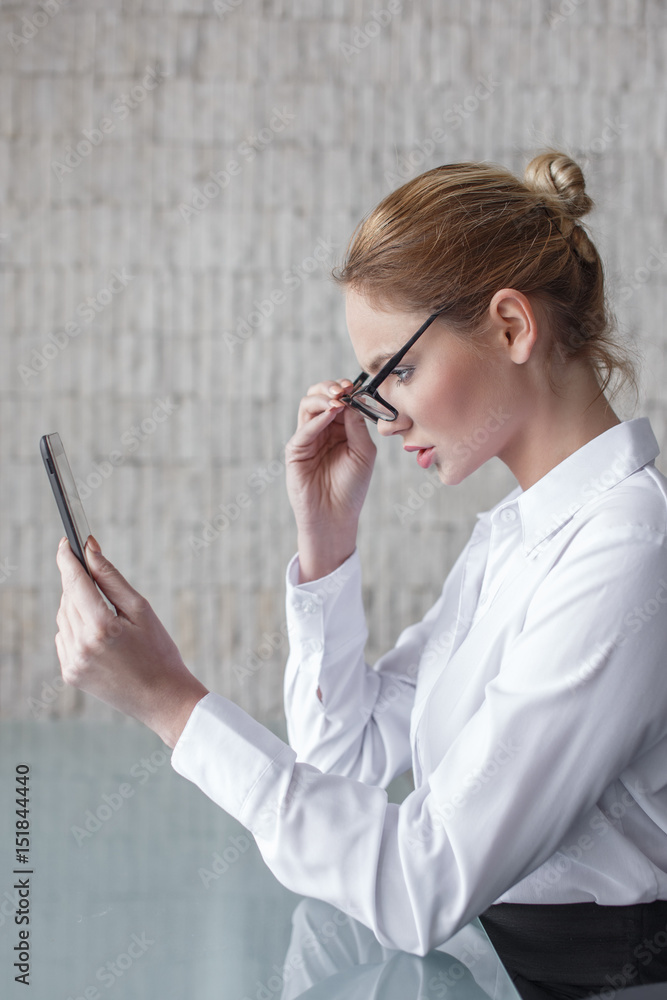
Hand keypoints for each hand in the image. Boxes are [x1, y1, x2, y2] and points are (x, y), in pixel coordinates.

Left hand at [55, 536, 208, 747]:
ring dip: (78, 607)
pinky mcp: (70, 674)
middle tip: (97, 577)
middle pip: (68, 598)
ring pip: (64, 617)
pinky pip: (65, 638)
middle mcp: (81, 646)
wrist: (163, 699)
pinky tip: (101, 636)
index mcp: (102, 627)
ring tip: (108, 616)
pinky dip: (77, 629)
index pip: (74, 582)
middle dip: (79, 584)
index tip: (66, 542)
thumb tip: (89, 549)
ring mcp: (72, 662)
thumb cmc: (159, 652)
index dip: (67, 559)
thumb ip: (110, 578)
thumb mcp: (141, 609)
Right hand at [285, 378, 376, 536]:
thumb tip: (351, 401)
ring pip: (307, 406)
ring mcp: (307, 439)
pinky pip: (304, 428)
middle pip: (319, 397)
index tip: (354, 386)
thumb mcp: (363, 453)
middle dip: (330, 388)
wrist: (335, 516)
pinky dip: (318, 418)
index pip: (339, 400)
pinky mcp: (295, 450)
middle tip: (343, 389)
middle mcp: (322, 430)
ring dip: (322, 398)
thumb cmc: (352, 487)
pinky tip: (330, 413)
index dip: (346, 390)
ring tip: (337, 399)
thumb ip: (357, 426)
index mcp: (340, 429)